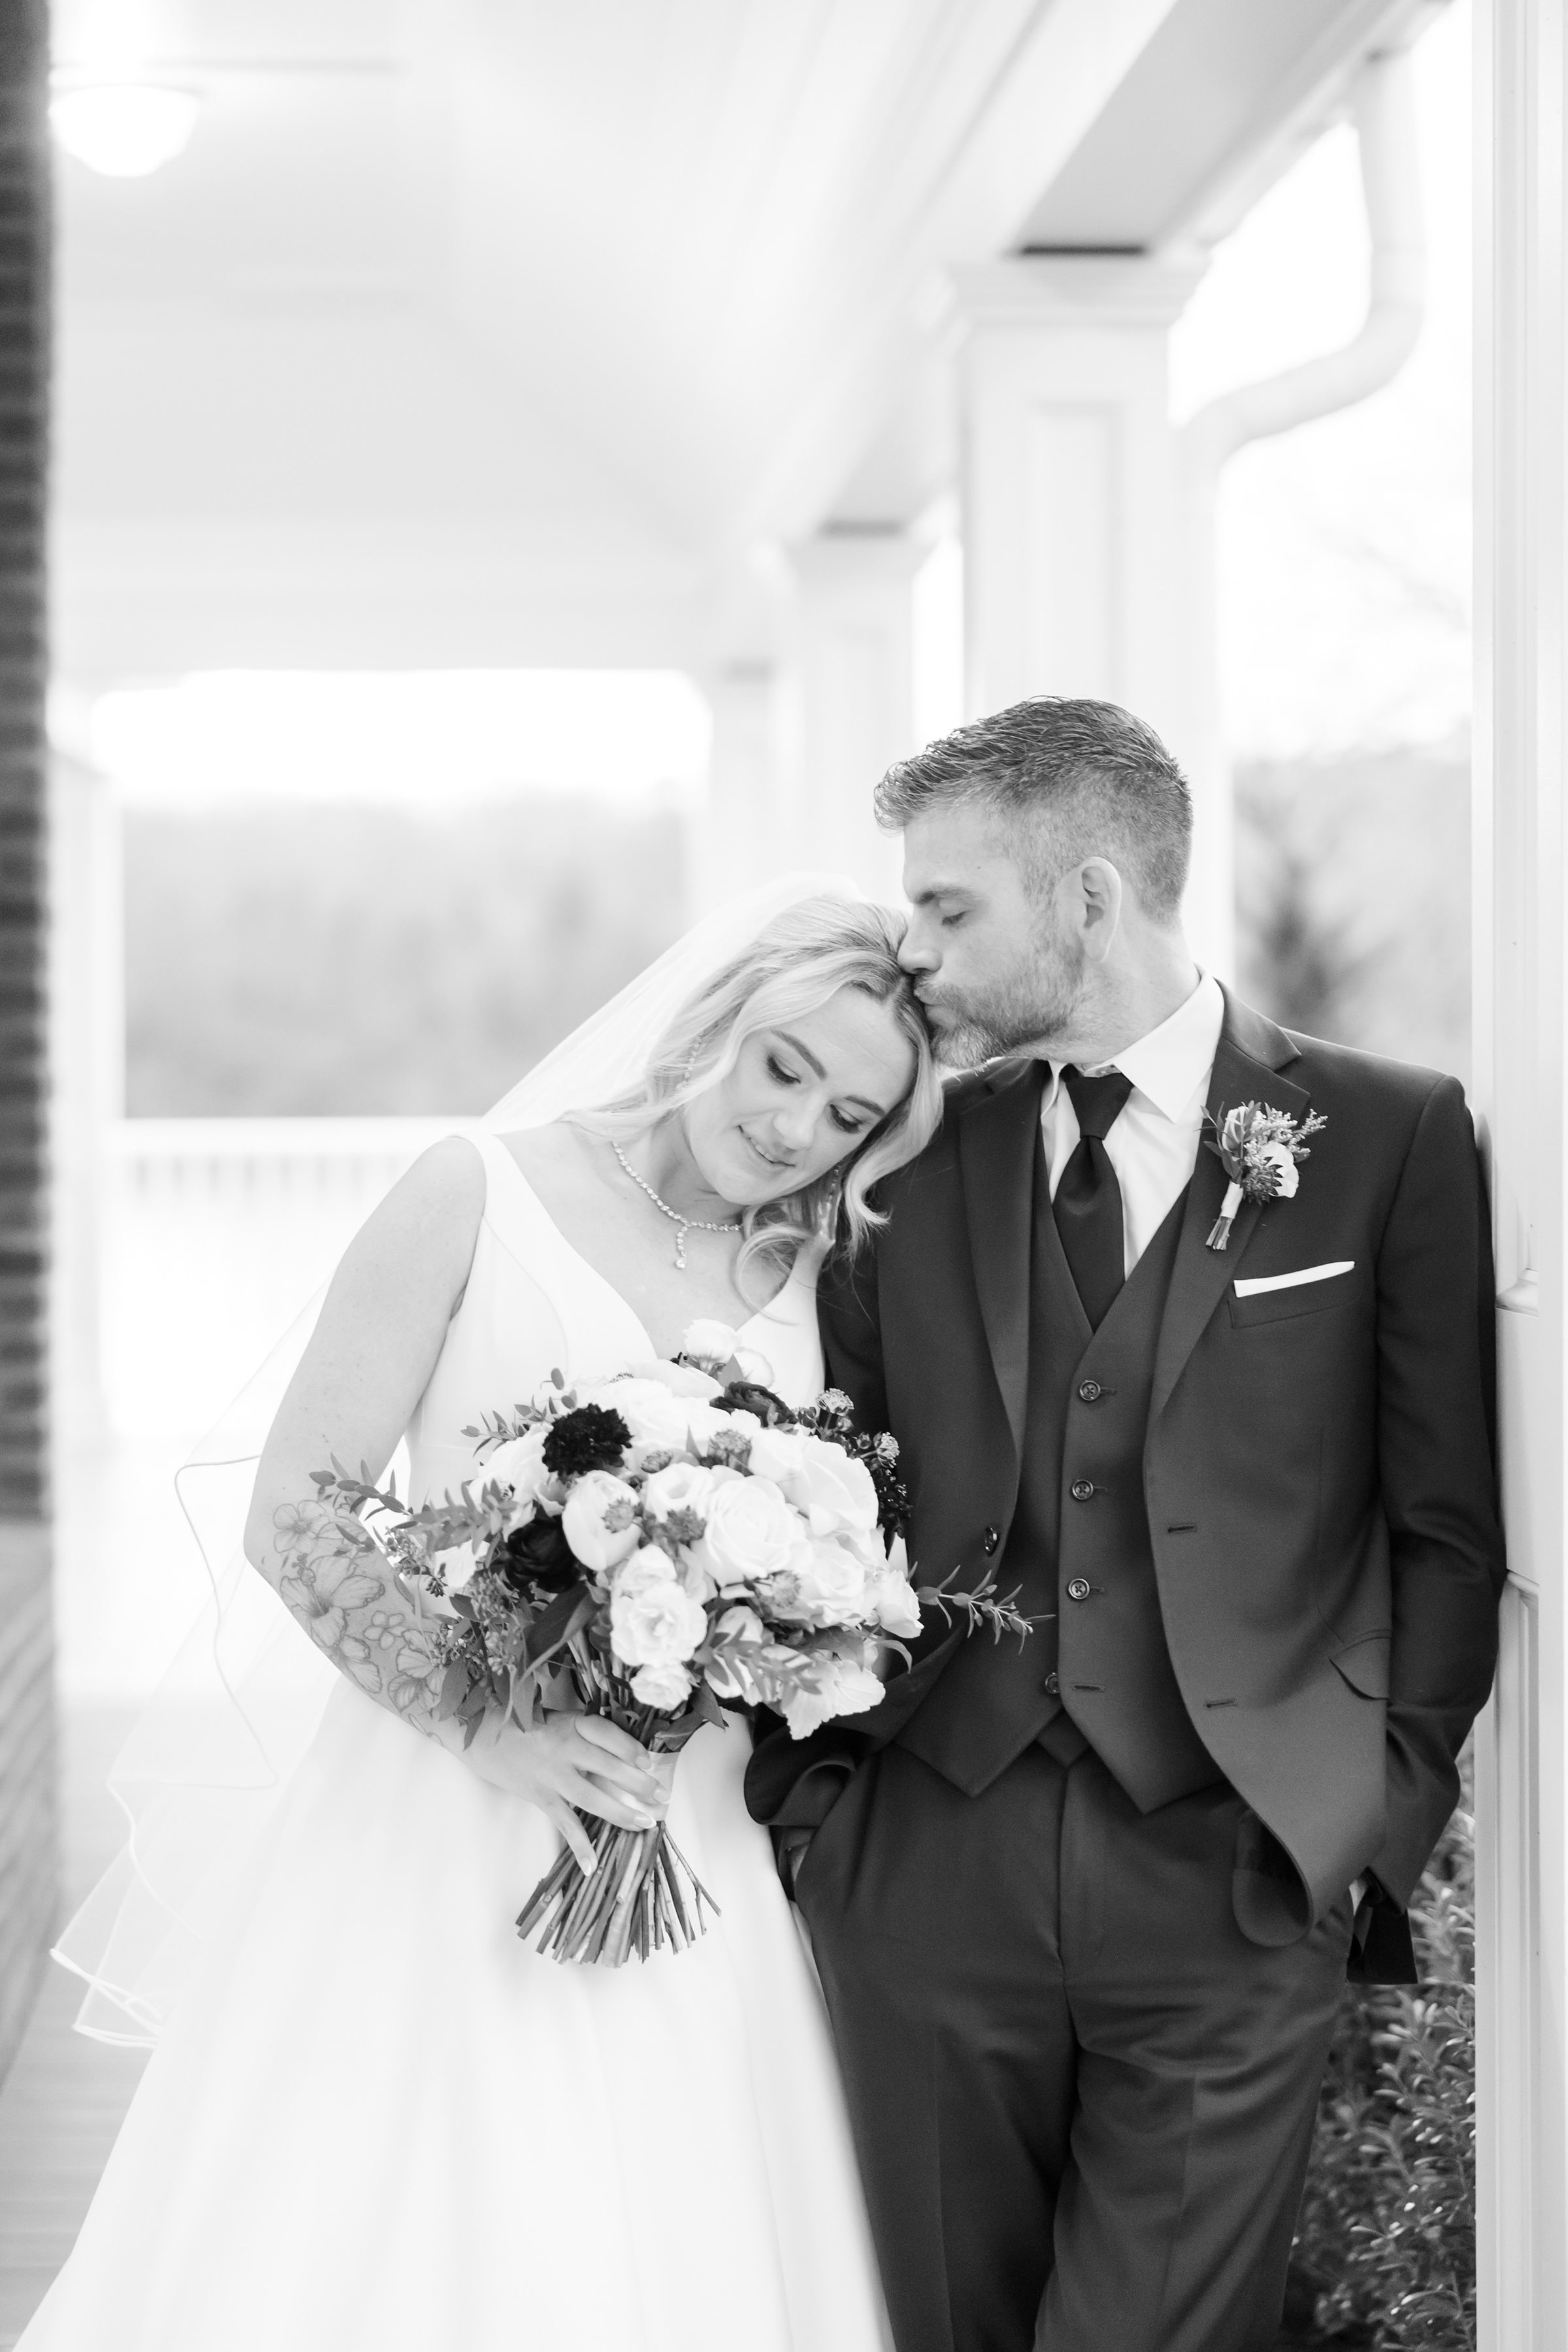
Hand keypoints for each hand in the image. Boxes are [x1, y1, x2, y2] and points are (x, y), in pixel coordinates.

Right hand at [461, 1712, 671, 1871]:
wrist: (475, 1731)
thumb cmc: (518, 1720)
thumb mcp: (554, 1714)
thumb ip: (582, 1730)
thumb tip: (617, 1749)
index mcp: (571, 1723)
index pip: (609, 1734)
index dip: (632, 1747)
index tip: (650, 1761)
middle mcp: (565, 1748)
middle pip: (610, 1767)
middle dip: (640, 1784)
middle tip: (663, 1796)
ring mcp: (552, 1775)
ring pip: (594, 1797)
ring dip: (622, 1813)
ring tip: (645, 1824)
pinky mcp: (539, 1796)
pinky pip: (564, 1824)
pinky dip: (579, 1846)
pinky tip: (592, 1865)